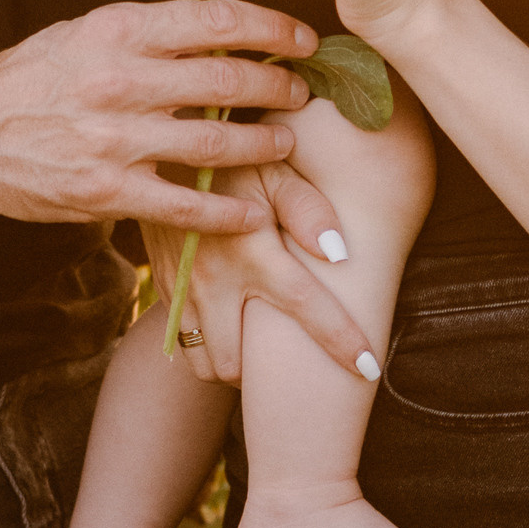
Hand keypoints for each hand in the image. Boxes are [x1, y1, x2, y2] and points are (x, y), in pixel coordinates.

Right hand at [0, 0, 341, 231]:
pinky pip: (185, 204)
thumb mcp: (86, 32)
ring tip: (283, 141)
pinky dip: (227, 210)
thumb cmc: (32, 77)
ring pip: (216, 140)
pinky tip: (253, 210)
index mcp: (120, 30)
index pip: (216, 19)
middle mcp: (122, 80)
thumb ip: (150, 35)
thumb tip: (220, 33)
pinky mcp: (107, 190)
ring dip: (263, 142)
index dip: (271, 27)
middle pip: (226, 78)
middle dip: (276, 85)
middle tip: (299, 90)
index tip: (300, 37)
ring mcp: (116, 139)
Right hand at [147, 170, 376, 385]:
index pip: (306, 307)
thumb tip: (339, 251)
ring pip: (205, 363)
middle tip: (291, 356)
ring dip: (231, 365)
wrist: (159, 153)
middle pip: (239, 365)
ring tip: (257, 346)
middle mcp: (215, 281)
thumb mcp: (272, 170)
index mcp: (252, 252)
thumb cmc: (231, 160)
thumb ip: (307, 208)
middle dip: (263, 374)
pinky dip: (205, 346)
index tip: (369, 369)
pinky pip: (180, 342)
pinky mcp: (163, 289)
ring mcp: (183, 290)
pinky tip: (226, 326)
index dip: (341, 342)